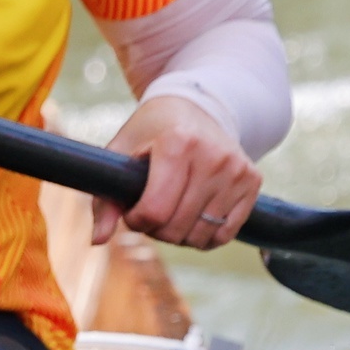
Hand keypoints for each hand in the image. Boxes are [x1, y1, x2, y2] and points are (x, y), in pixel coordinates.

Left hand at [95, 94, 262, 252]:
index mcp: (178, 144)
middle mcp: (213, 156)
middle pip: (177, 227)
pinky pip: (226, 233)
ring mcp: (237, 169)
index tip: (133, 209)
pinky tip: (193, 217)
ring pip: (202, 235)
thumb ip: (105, 199)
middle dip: (156, 230)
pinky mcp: (253, 181)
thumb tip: (97, 240)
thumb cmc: (151, 134)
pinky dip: (205, 237)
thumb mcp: (121, 154)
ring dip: (180, 235)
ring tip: (171, 211)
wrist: (195, 108)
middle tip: (151, 211)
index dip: (137, 220)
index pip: (155, 210)